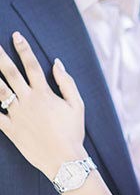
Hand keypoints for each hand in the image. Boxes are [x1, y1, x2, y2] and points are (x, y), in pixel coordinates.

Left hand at [0, 32, 85, 179]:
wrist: (64, 159)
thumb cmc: (73, 132)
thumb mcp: (77, 104)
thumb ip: (67, 82)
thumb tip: (57, 63)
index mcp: (44, 93)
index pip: (32, 65)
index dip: (24, 49)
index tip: (16, 35)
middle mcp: (28, 101)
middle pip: (10, 73)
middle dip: (0, 57)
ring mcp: (17, 115)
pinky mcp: (10, 130)